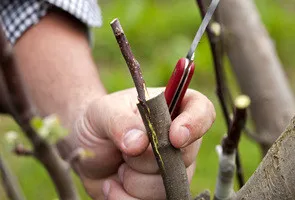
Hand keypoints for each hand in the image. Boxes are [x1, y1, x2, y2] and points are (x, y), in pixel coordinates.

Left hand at [70, 88, 214, 199]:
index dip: (195, 125)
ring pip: (168, 186)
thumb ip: (120, 122)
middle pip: (184, 156)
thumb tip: (139, 143)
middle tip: (124, 150)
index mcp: (171, 108)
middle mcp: (178, 140)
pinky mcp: (159, 192)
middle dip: (147, 159)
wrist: (86, 149)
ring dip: (134, 181)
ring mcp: (171, 169)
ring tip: (119, 167)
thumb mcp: (103, 112)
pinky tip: (113, 185)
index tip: (175, 137)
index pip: (202, 112)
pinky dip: (126, 198)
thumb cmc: (99, 122)